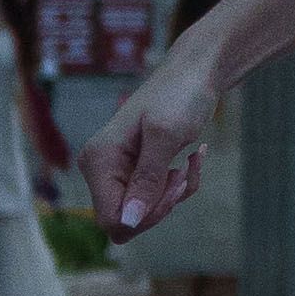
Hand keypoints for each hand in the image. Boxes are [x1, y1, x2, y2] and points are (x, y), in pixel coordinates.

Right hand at [75, 65, 216, 242]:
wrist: (196, 73)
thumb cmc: (179, 96)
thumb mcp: (165, 136)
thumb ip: (147, 180)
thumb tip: (129, 222)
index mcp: (98, 161)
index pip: (113, 219)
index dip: (146, 216)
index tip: (174, 189)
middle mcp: (101, 169)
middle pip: (128, 220)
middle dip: (162, 204)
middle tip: (182, 174)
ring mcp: (118, 171)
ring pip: (145, 212)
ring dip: (175, 193)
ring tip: (190, 162)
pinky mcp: (137, 171)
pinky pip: (156, 198)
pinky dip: (180, 185)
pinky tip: (192, 158)